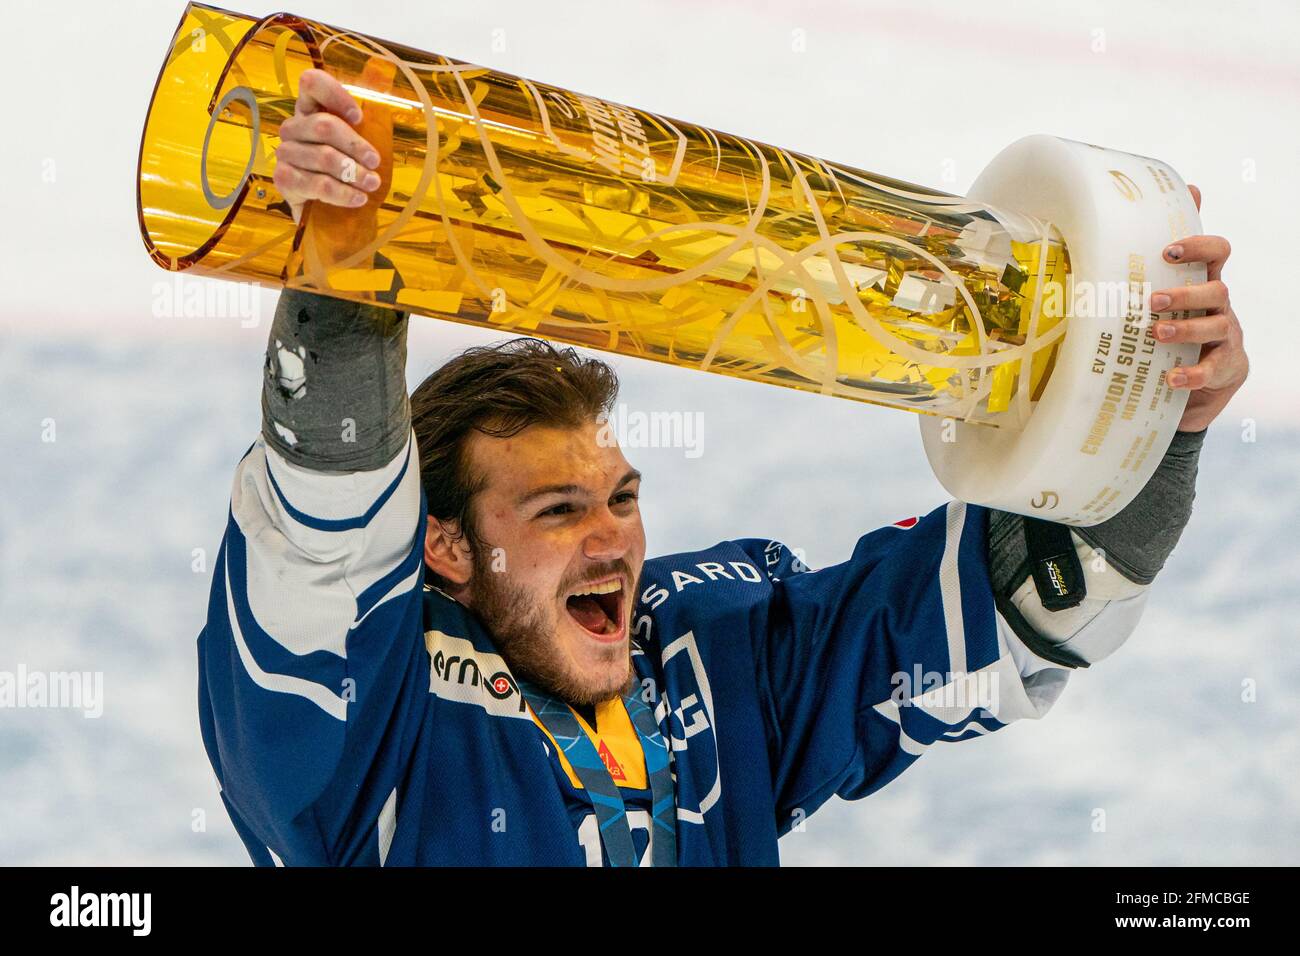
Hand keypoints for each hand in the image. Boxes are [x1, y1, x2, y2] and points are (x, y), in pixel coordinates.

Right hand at [273, 69, 381, 223]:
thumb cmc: (351, 172)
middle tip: (375, 163)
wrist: (335, 215)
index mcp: (311, 109)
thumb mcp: (366, 141)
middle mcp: (294, 128)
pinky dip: (343, 193)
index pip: (311, 83)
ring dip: (354, 173)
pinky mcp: (284, 181)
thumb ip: (372, 111)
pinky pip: (318, 184)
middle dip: (356, 145)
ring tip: (372, 184)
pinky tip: (358, 198)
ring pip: (324, 158)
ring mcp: (286, 154)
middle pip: (323, 125)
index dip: (335, 95)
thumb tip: (383, 68)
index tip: (360, 118)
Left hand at [1150, 185, 1248, 432]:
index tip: (1168, 251)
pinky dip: (1192, 373)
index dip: (1199, 247)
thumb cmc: (1179, 329)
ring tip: (1157, 334)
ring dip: (1186, 329)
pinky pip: (1212, 368)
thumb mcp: (1165, 303)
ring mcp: (1224, 336)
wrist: (1207, 378)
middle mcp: (1218, 306)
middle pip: (1216, 290)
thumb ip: (1146, 277)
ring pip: (1216, 325)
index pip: (1216, 253)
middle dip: (1185, 294)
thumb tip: (1109, 243)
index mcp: (1204, 284)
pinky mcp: (1223, 366)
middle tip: (1153, 301)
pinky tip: (1172, 377)